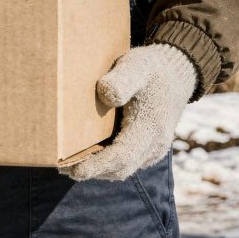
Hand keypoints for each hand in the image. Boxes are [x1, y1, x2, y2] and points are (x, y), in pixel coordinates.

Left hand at [59, 44, 196, 180]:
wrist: (177, 73)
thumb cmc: (152, 68)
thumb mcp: (137, 66)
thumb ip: (122, 79)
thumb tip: (105, 94)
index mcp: (151, 127)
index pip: (122, 156)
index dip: (97, 165)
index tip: (73, 170)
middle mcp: (155, 144)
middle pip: (120, 168)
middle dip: (92, 171)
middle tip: (62, 168)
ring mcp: (153, 149)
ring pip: (123, 168)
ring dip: (98, 170)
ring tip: (69, 164)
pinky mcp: (148, 148)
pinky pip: (127, 162)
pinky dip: (107, 163)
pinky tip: (87, 155)